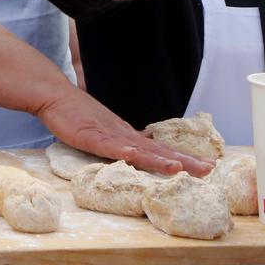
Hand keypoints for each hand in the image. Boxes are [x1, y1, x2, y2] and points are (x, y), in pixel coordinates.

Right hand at [38, 92, 211, 175]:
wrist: (55, 95)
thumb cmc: (77, 113)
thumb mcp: (105, 130)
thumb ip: (121, 142)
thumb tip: (138, 151)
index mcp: (128, 136)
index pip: (160, 149)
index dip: (183, 157)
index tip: (207, 165)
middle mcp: (124, 136)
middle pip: (158, 151)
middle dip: (185, 161)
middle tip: (209, 169)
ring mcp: (108, 135)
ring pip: (138, 150)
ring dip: (159, 159)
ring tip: (179, 168)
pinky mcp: (89, 136)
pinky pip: (107, 146)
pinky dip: (121, 151)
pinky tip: (133, 155)